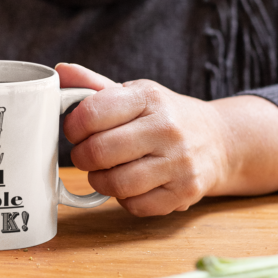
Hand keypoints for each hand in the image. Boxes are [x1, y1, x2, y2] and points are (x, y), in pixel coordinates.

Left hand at [57, 62, 277, 216]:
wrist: (217, 140)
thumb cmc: (163, 116)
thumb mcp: (134, 94)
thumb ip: (94, 86)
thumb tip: (59, 71)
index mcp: (149, 97)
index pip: (92, 113)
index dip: (73, 127)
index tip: (75, 131)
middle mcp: (167, 128)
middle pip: (100, 152)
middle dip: (82, 157)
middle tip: (85, 155)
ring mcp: (179, 162)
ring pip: (116, 184)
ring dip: (100, 181)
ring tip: (104, 171)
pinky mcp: (185, 192)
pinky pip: (136, 206)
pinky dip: (124, 199)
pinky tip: (130, 185)